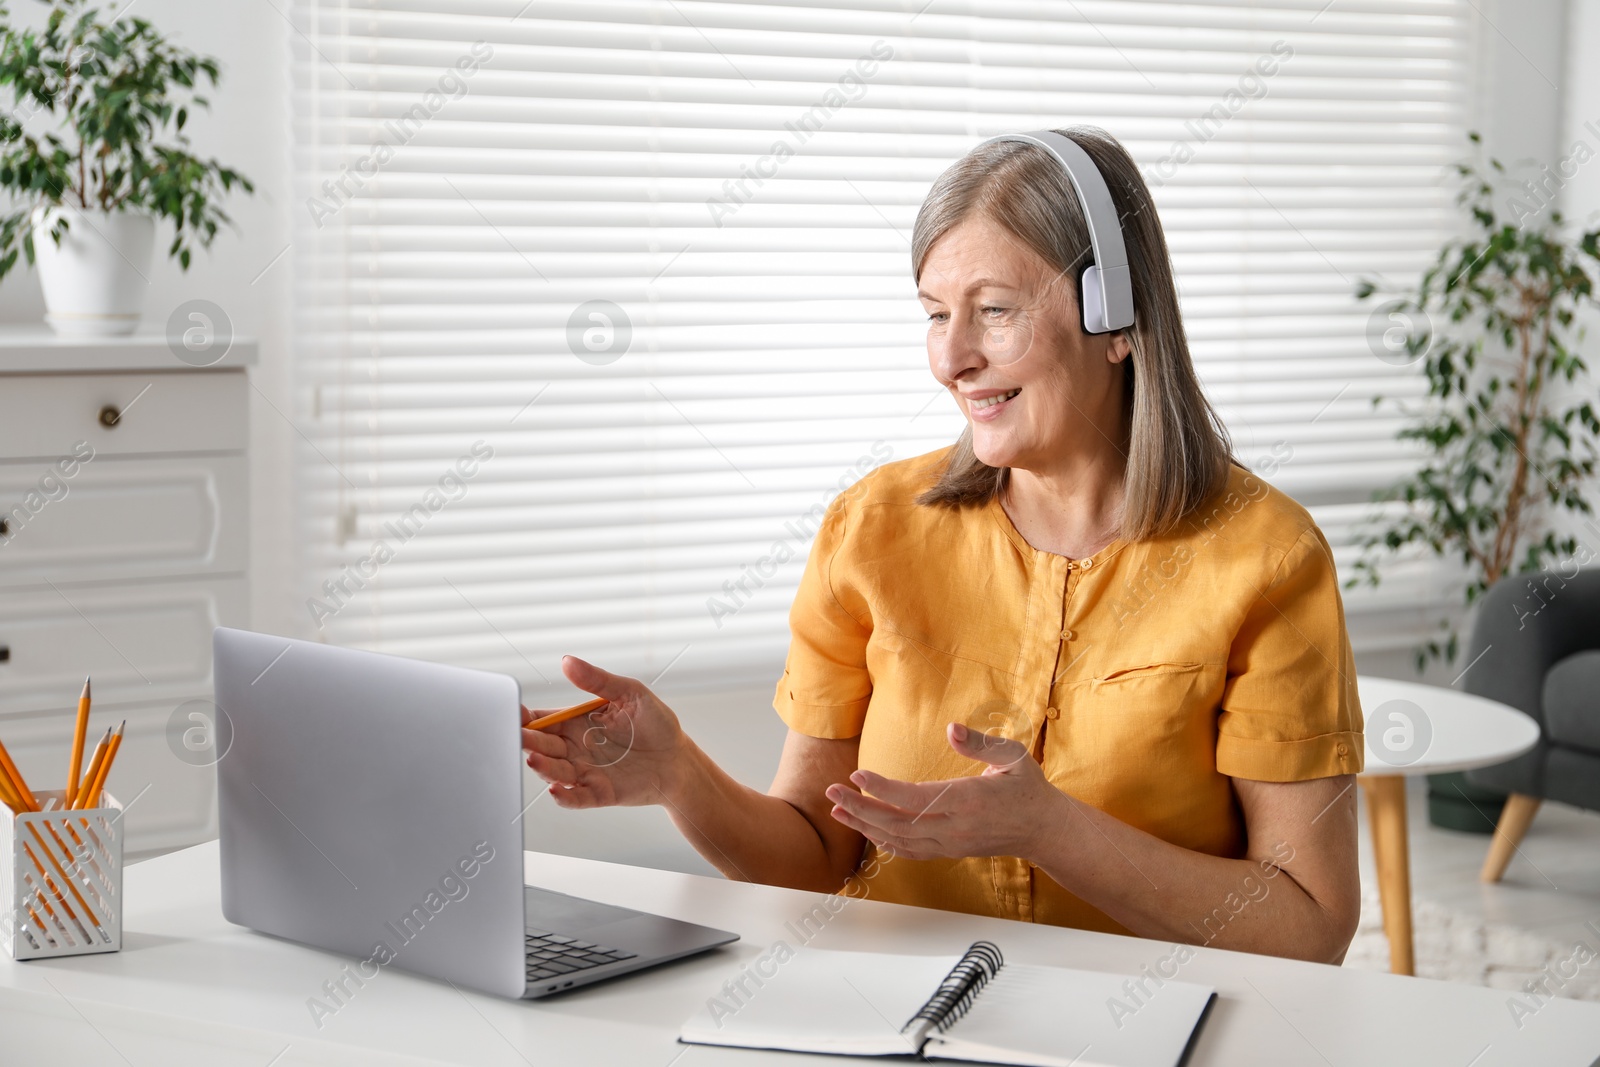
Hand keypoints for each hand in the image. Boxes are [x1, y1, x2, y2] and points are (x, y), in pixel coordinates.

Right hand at [521, 655, 688, 807]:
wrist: (679, 759)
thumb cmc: (656, 724)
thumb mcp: (630, 693)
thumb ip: (598, 680)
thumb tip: (567, 661)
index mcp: (577, 722)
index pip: (543, 720)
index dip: (526, 718)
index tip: (515, 713)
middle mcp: (575, 748)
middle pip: (543, 745)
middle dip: (528, 741)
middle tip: (517, 736)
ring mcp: (585, 772)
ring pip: (555, 772)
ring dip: (543, 768)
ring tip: (535, 759)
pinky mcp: (599, 793)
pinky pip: (576, 798)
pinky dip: (564, 797)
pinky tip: (556, 790)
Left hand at [824, 722, 1064, 860]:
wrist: (1043, 829)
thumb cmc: (1028, 789)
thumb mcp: (1014, 756)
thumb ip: (982, 743)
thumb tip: (951, 728)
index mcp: (968, 801)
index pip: (916, 798)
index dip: (883, 789)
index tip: (857, 774)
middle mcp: (955, 827)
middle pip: (898, 823)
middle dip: (860, 808)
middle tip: (831, 791)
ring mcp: (950, 844)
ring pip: (899, 840)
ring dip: (865, 826)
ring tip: (836, 809)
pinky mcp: (948, 851)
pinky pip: (909, 851)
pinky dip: (883, 842)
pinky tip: (865, 828)